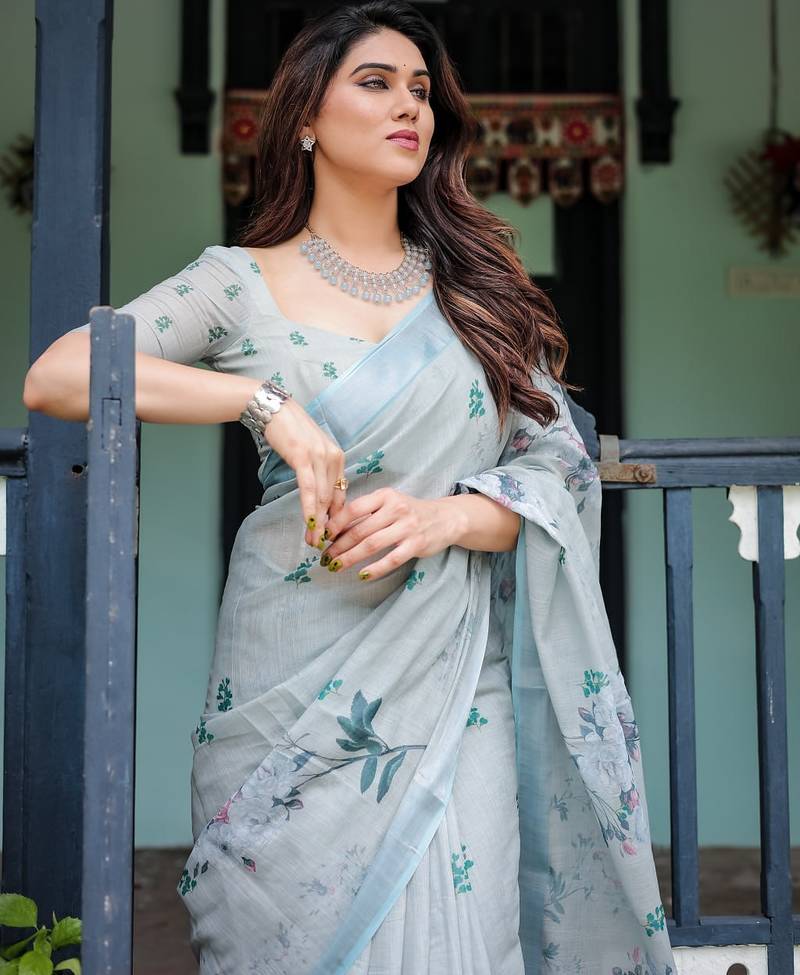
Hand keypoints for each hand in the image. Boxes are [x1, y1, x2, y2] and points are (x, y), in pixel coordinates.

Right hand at [260, 398, 345, 546]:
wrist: (274, 409)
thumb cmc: (290, 431)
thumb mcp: (311, 451)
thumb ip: (318, 471)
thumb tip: (317, 496)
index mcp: (338, 457)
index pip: (340, 493)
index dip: (335, 517)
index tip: (330, 535)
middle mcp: (334, 457)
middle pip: (332, 499)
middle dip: (327, 525)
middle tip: (321, 545)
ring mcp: (320, 457)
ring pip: (322, 497)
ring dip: (318, 521)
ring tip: (313, 540)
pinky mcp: (304, 457)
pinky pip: (309, 488)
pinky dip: (309, 507)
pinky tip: (309, 523)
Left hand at [320, 488, 460, 580]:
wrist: (445, 518)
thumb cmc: (410, 512)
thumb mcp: (389, 503)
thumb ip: (366, 513)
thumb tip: (334, 529)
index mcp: (385, 495)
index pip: (354, 508)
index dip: (335, 524)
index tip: (322, 536)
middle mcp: (396, 508)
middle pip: (360, 529)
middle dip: (338, 546)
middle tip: (324, 558)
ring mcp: (407, 527)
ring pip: (372, 545)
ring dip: (350, 558)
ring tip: (337, 567)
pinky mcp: (416, 544)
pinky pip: (391, 559)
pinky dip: (374, 569)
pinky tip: (362, 575)